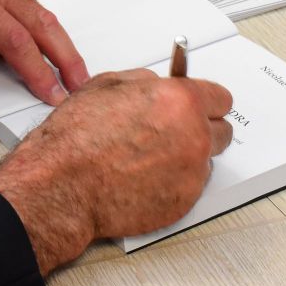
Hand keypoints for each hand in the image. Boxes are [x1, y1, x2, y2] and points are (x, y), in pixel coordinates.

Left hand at [0, 0, 89, 129]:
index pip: (16, 40)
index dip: (38, 71)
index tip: (52, 94)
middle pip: (44, 24)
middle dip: (67, 59)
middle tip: (80, 87)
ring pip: (46, 17)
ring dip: (61, 48)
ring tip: (73, 77)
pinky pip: (38, 10)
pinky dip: (47, 34)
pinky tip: (51, 55)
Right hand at [0, 69, 233, 273]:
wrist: (62, 186)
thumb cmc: (76, 139)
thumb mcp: (106, 86)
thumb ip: (143, 82)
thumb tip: (157, 85)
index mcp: (179, 101)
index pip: (221, 97)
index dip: (205, 100)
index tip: (201, 104)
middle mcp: (194, 136)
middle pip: (222, 131)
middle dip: (202, 128)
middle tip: (176, 131)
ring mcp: (191, 173)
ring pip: (206, 161)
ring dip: (188, 157)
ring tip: (152, 157)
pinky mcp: (183, 203)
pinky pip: (190, 187)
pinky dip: (174, 182)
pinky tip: (145, 177)